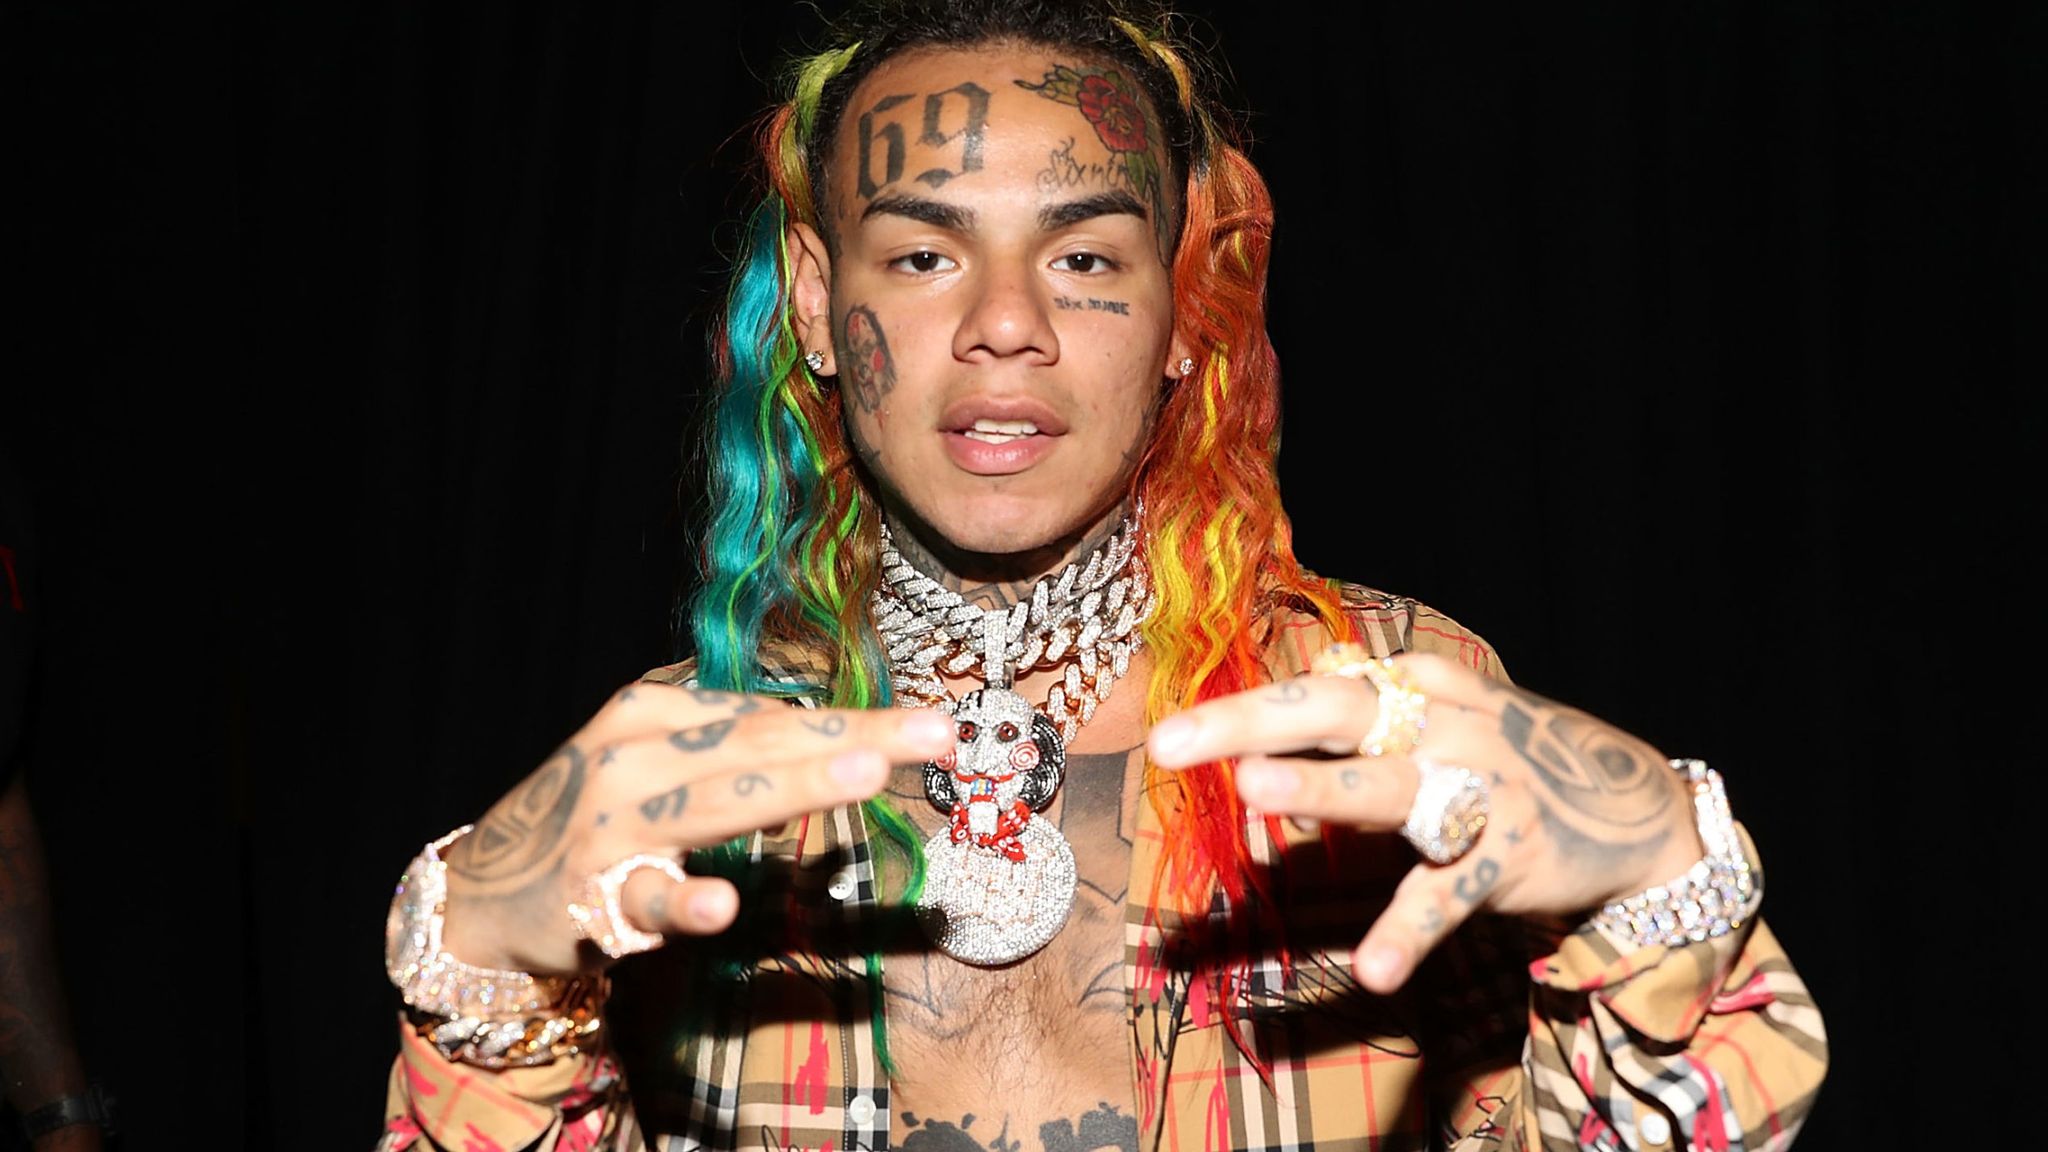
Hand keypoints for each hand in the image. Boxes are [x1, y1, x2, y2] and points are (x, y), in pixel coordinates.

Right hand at [439, 681, 954, 974]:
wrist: (481, 890)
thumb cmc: (595, 816)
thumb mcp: (657, 763)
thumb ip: (735, 753)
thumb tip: (832, 741)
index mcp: (654, 712)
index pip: (773, 715)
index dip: (855, 720)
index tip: (934, 723)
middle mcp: (634, 754)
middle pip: (760, 742)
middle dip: (853, 737)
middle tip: (935, 733)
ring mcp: (612, 825)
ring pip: (716, 802)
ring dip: (794, 786)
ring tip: (868, 774)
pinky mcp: (591, 895)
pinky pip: (645, 899)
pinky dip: (682, 901)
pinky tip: (721, 904)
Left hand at [1144, 651, 1705, 993]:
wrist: (1641, 809)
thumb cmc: (1519, 755)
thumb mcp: (1456, 710)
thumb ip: (1382, 694)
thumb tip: (1318, 663)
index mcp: (1423, 688)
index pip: (1319, 694)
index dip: (1245, 712)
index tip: (1171, 736)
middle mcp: (1445, 727)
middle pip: (1334, 716)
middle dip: (1248, 725)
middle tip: (1170, 742)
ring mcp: (1477, 791)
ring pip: (1386, 789)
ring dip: (1320, 791)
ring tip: (1254, 794)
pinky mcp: (1507, 858)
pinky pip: (1446, 897)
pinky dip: (1408, 934)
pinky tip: (1371, 972)